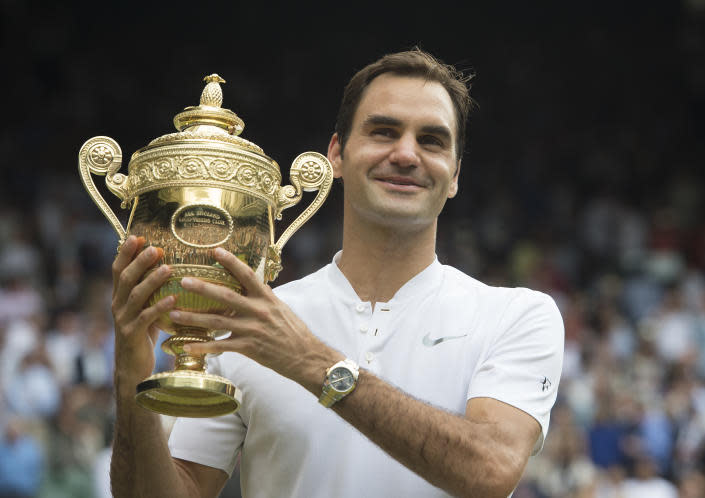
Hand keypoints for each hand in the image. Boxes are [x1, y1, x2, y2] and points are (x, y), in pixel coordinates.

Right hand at [111, 236, 175, 390]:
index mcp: (119, 297)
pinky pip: (146, 318)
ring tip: (168, 268)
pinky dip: (159, 307)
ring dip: (152, 280)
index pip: (118, 270)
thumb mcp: (144, 310)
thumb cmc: (142, 336)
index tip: (137, 236)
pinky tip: (173, 299)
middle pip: (125, 278)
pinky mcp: (132, 335)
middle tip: (155, 248)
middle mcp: (118, 305)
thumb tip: (170, 268)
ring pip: (135, 295)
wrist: (131, 369)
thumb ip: (150, 293)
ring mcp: (123, 320)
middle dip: (139, 261)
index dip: (125, 253)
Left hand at [168, 248, 339, 389]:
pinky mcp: (249, 348)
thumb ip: (262, 298)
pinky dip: (203, 347)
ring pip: (217, 322)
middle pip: (226, 296)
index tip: (215, 250)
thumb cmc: (293, 331)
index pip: (247, 275)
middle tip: (183, 280)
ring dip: (193, 318)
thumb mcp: (280, 308)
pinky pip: (221, 346)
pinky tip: (187, 346)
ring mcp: (252, 330)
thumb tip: (248, 286)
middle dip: (203, 287)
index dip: (231, 262)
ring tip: (173, 313)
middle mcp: (258, 311)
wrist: (306, 356)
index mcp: (267, 298)